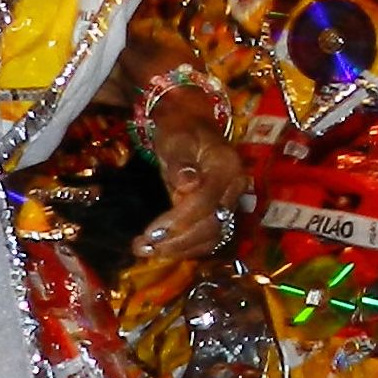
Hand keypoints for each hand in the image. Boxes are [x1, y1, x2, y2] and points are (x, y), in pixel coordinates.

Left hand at [131, 88, 251, 260]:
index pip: (205, 201)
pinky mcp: (220, 214)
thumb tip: (187, 183)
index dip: (179, 220)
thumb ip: (181, 162)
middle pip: (212, 225)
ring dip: (180, 250)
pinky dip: (186, 249)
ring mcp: (229, 202)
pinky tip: (161, 250)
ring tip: (146, 251)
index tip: (150, 233)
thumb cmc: (181, 130)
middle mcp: (234, 187)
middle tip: (142, 248)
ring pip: (212, 237)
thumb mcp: (176, 139)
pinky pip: (208, 238)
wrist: (192, 126)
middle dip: (177, 241)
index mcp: (227, 166)